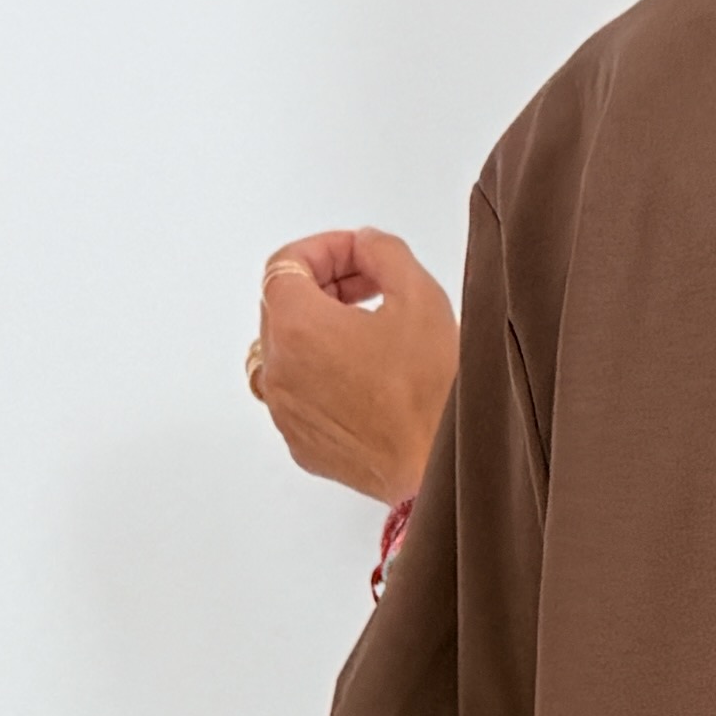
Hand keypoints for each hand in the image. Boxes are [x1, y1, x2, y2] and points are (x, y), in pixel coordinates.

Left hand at [250, 228, 458, 508]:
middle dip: (326, 285)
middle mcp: (278, 369)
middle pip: (283, 304)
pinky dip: (324, 373)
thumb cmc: (430, 395)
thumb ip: (383, 251)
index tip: (360, 253)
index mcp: (297, 326)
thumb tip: (366, 245)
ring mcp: (285, 411)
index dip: (327, 248)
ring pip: (289, 350)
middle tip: (373, 286)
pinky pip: (300, 392)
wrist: (437, 470)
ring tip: (373, 331)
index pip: (286, 263)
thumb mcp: (420, 295)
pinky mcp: (301, 442)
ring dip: (323, 329)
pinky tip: (369, 376)